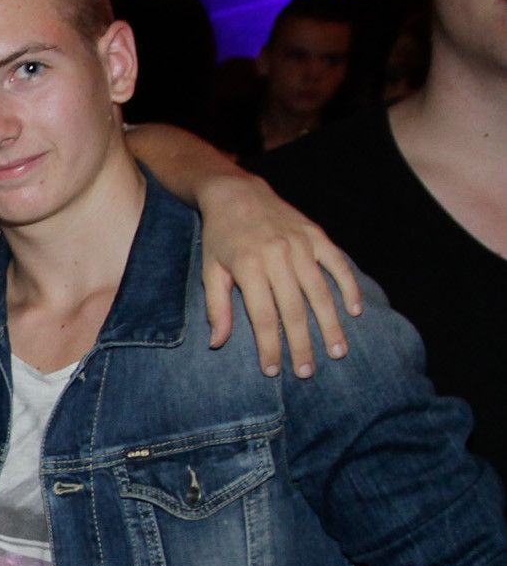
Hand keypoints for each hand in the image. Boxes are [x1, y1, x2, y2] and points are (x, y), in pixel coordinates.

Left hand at [197, 175, 363, 379]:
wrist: (237, 193)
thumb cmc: (220, 237)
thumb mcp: (210, 271)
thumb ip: (217, 307)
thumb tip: (217, 344)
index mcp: (248, 267)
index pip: (262, 317)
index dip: (269, 347)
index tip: (274, 372)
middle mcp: (277, 256)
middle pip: (294, 310)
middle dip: (302, 344)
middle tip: (308, 372)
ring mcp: (300, 244)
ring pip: (320, 292)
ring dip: (330, 324)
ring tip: (337, 352)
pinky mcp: (316, 235)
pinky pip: (338, 264)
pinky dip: (348, 287)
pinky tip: (355, 311)